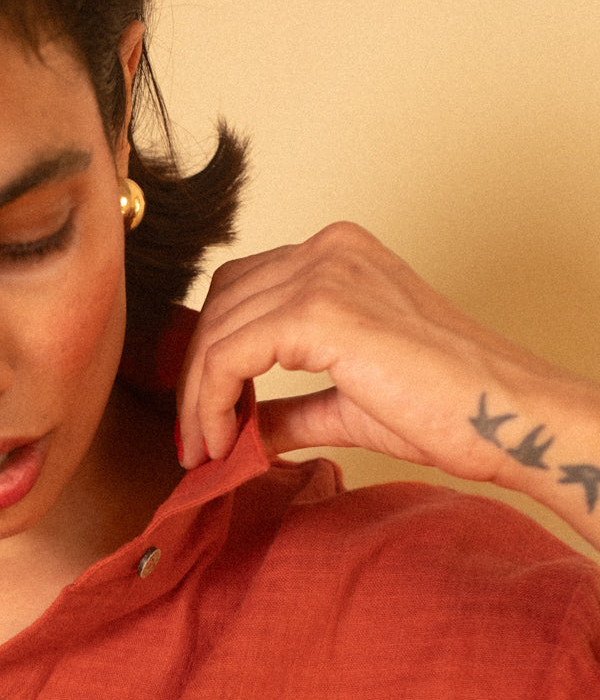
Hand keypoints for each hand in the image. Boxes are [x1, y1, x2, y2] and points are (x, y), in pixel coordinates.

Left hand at [178, 222, 599, 548]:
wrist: (504, 417)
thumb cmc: (448, 408)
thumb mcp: (344, 403)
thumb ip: (288, 408)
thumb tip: (240, 433)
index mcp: (339, 256)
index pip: (241, 291)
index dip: (212, 355)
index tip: (205, 418)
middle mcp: (328, 250)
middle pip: (220, 303)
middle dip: (197, 375)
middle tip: (195, 439)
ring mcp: (323, 272)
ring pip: (217, 330)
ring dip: (198, 397)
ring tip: (206, 449)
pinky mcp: (319, 310)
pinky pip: (229, 354)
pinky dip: (211, 401)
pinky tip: (221, 441)